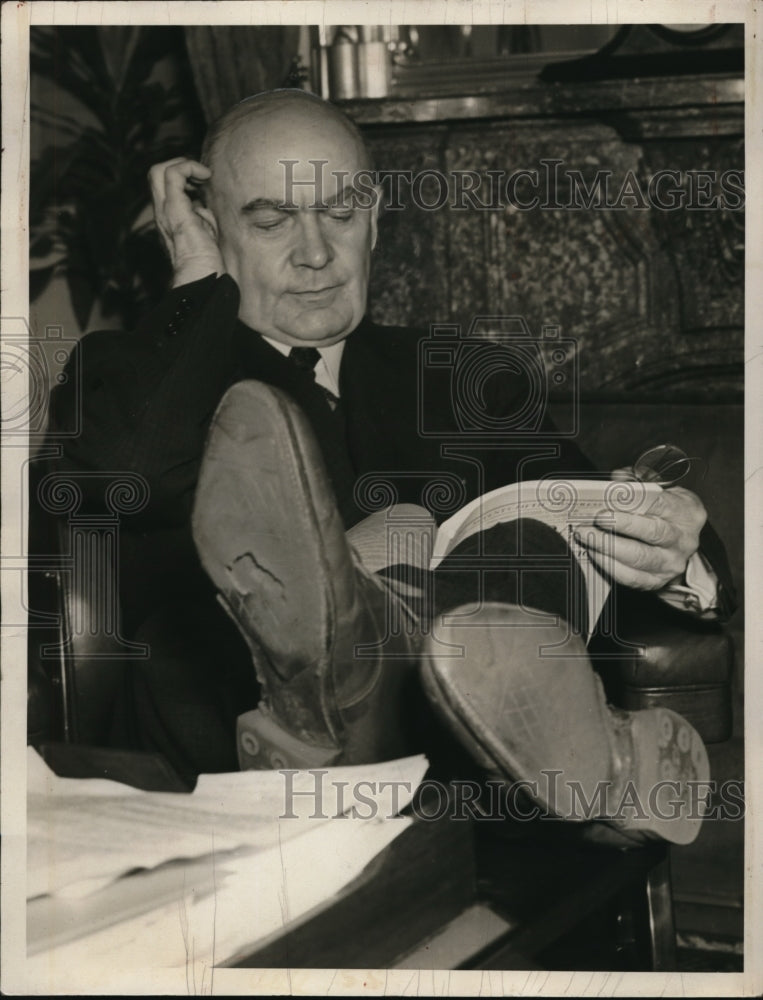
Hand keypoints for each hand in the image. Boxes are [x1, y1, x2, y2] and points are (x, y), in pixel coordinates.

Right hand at [148, 158, 223, 286]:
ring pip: (158, 170)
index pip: (164, 185)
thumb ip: (201, 217)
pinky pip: (173, 174)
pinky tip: (205, 176)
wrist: (201, 274)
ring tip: (203, 176)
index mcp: (169, 216)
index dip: (183, 177)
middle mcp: (162, 211)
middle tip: (200, 176)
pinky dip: (189, 167)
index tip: (202, 183)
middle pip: (154, 173)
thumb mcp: (204, 232)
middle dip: (179, 165)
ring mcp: (165, 209)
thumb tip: (202, 207)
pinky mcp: (174, 208)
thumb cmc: (206, 259)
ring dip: (183, 165)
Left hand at [576, 469, 706, 590]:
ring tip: (586, 536)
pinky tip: (594, 554)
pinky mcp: (657, 581)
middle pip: (652, 533)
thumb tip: (617, 479)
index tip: (610, 501)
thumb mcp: (662, 491)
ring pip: (639, 557)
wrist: (681, 544)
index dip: (635, 503)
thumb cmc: (667, 513)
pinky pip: (631, 577)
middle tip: (595, 520)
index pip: (661, 505)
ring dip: (608, 546)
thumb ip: (639, 481)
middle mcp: (682, 540)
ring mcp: (671, 563)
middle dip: (619, 526)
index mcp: (686, 513)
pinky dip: (609, 566)